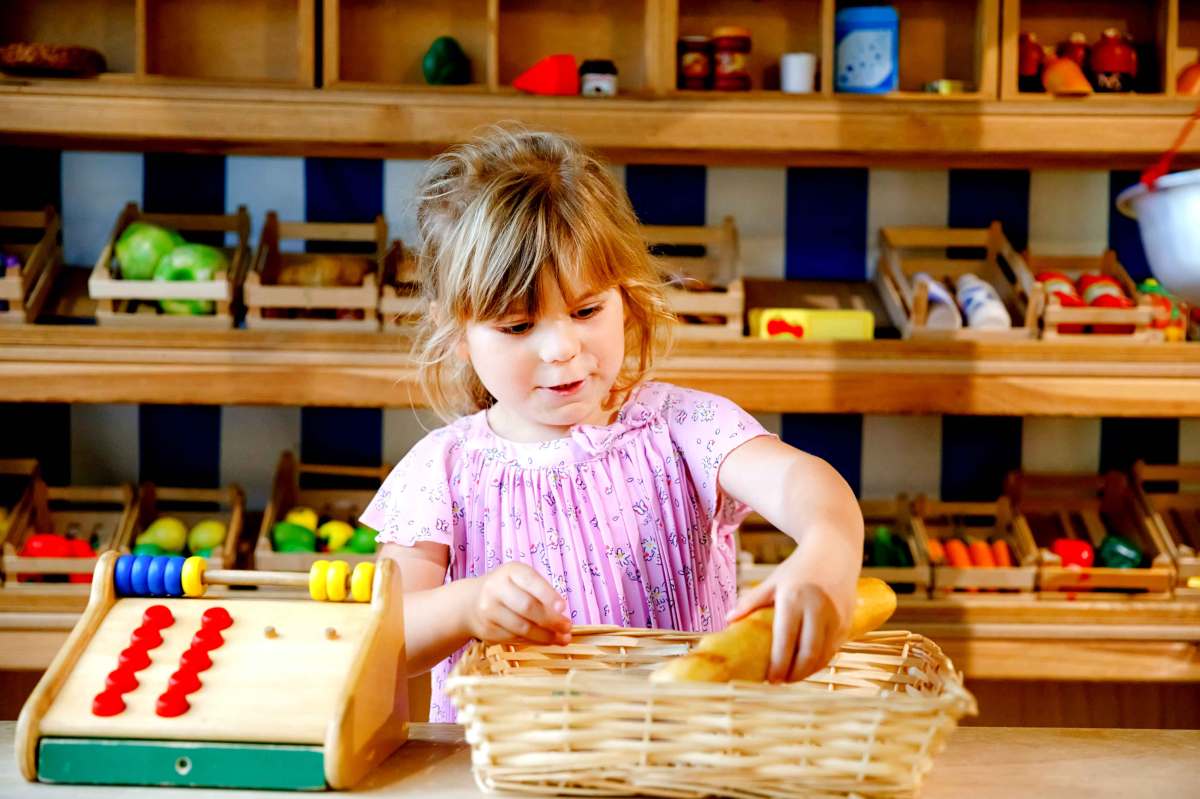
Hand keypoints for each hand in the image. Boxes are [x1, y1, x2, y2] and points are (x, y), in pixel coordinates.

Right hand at [466, 563, 571, 645]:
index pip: (530, 581)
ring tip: (562, 638)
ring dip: (545, 636)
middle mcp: (495, 588)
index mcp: (510, 571)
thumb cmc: (508, 589)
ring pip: (522, 627)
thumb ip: (541, 593)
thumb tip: (562, 616)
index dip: (548, 595)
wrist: (471, 602)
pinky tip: (546, 641)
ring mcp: (489, 610)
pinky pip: (515, 638)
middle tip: (567, 628)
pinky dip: (534, 641)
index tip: (563, 608)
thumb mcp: (521, 580)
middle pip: (527, 607)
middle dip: (551, 620)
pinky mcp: (487, 630)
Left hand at [726, 551, 853, 682]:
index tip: (769, 679)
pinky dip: (820, 662)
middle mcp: (818, 609)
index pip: (785, 640)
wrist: (834, 551)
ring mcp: (836, 616)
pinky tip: (806, 665)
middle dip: (794, 674)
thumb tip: (728, 619)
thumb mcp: (773, 581)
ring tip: (790, 677)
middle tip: (779, 682)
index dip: (778, 665)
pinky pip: (833, 650)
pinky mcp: (848, 622)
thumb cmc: (799, 568)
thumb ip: (752, 601)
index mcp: (794, 598)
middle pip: (808, 654)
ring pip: (823, 656)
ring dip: (807, 672)